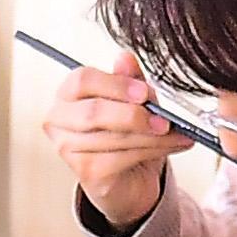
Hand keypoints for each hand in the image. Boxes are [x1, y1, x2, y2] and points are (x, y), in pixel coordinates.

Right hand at [46, 59, 185, 232]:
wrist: (128, 178)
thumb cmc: (125, 135)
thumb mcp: (133, 102)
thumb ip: (130, 80)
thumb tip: (125, 58)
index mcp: (67, 94)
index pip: (83, 80)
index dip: (116, 84)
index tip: (144, 92)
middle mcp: (59, 120)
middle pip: (94, 112)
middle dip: (134, 115)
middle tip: (163, 120)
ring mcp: (68, 148)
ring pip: (114, 137)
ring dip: (152, 136)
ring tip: (176, 133)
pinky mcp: (85, 171)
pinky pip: (121, 158)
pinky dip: (153, 151)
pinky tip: (171, 145)